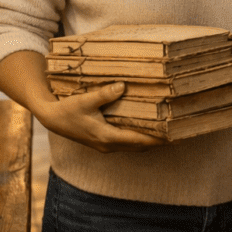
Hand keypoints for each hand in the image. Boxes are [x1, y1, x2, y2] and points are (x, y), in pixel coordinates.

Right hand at [30, 82, 166, 152]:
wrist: (51, 119)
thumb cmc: (67, 110)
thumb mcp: (84, 100)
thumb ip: (103, 94)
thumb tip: (121, 86)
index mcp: (106, 137)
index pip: (138, 140)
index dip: (158, 139)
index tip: (174, 137)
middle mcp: (109, 145)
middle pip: (140, 145)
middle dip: (159, 141)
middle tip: (179, 133)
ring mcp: (106, 145)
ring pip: (134, 145)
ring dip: (150, 140)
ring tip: (169, 132)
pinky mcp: (104, 141)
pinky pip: (127, 142)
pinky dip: (140, 138)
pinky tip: (148, 129)